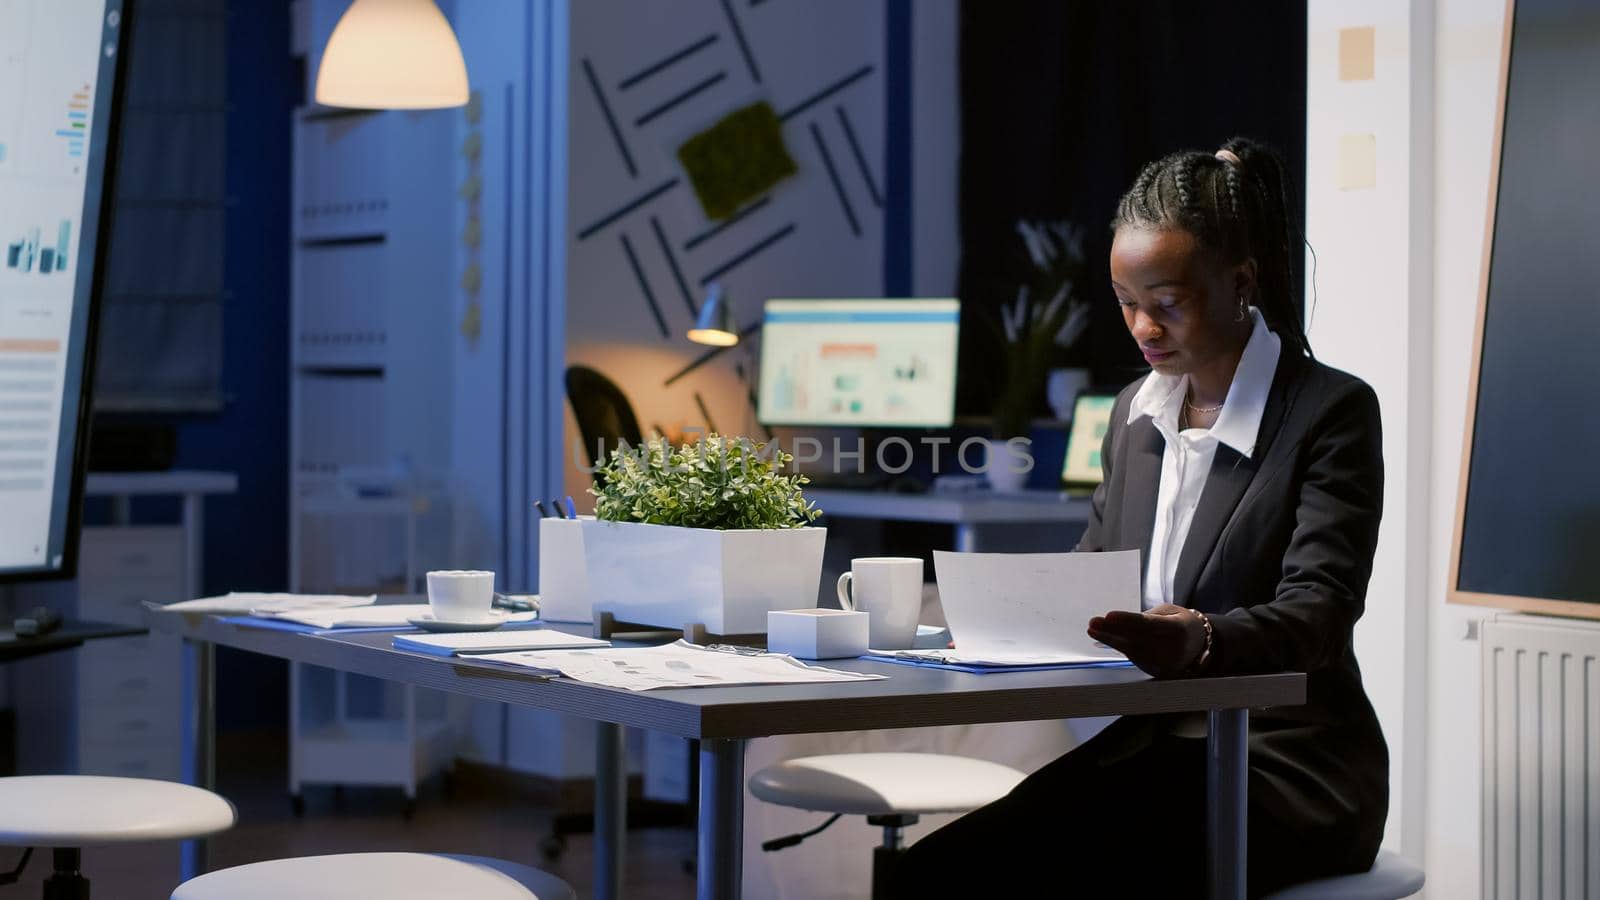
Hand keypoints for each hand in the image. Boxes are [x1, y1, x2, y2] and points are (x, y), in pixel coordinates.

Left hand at [1086, 603, 1206, 677]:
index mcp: (1179, 629)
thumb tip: (1120, 622)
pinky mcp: (1159, 672)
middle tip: (1093, 623)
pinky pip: (1134, 658)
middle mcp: (1174, 649)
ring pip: (1133, 651)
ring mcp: (1167, 664)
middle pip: (1137, 640)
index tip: (1109, 615)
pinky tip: (1105, 638)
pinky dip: (1119, 647)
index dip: (1128, 620)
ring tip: (1093, 629)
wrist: (1201, 645)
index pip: (1149, 625)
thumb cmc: (1180, 623)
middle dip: (1113, 631)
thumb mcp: (1169, 612)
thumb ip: (1146, 617)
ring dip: (1110, 640)